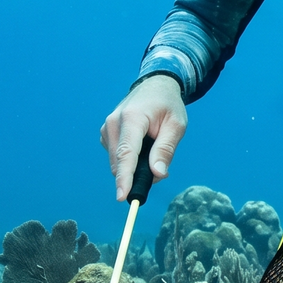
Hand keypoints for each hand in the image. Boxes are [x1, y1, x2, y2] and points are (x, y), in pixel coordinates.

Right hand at [100, 75, 186, 200]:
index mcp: (132, 118)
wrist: (154, 86)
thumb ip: (166, 149)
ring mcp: (107, 128)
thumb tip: (158, 174)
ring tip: (154, 151)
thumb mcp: (176, 126)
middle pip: (120, 162)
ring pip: (117, 162)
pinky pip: (116, 157)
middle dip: (138, 174)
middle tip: (162, 168)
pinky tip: (143, 148)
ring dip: (135, 167)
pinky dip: (129, 160)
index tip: (122, 196)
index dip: (125, 177)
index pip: (126, 153)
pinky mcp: (106, 134)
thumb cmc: (167, 105)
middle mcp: (113, 123)